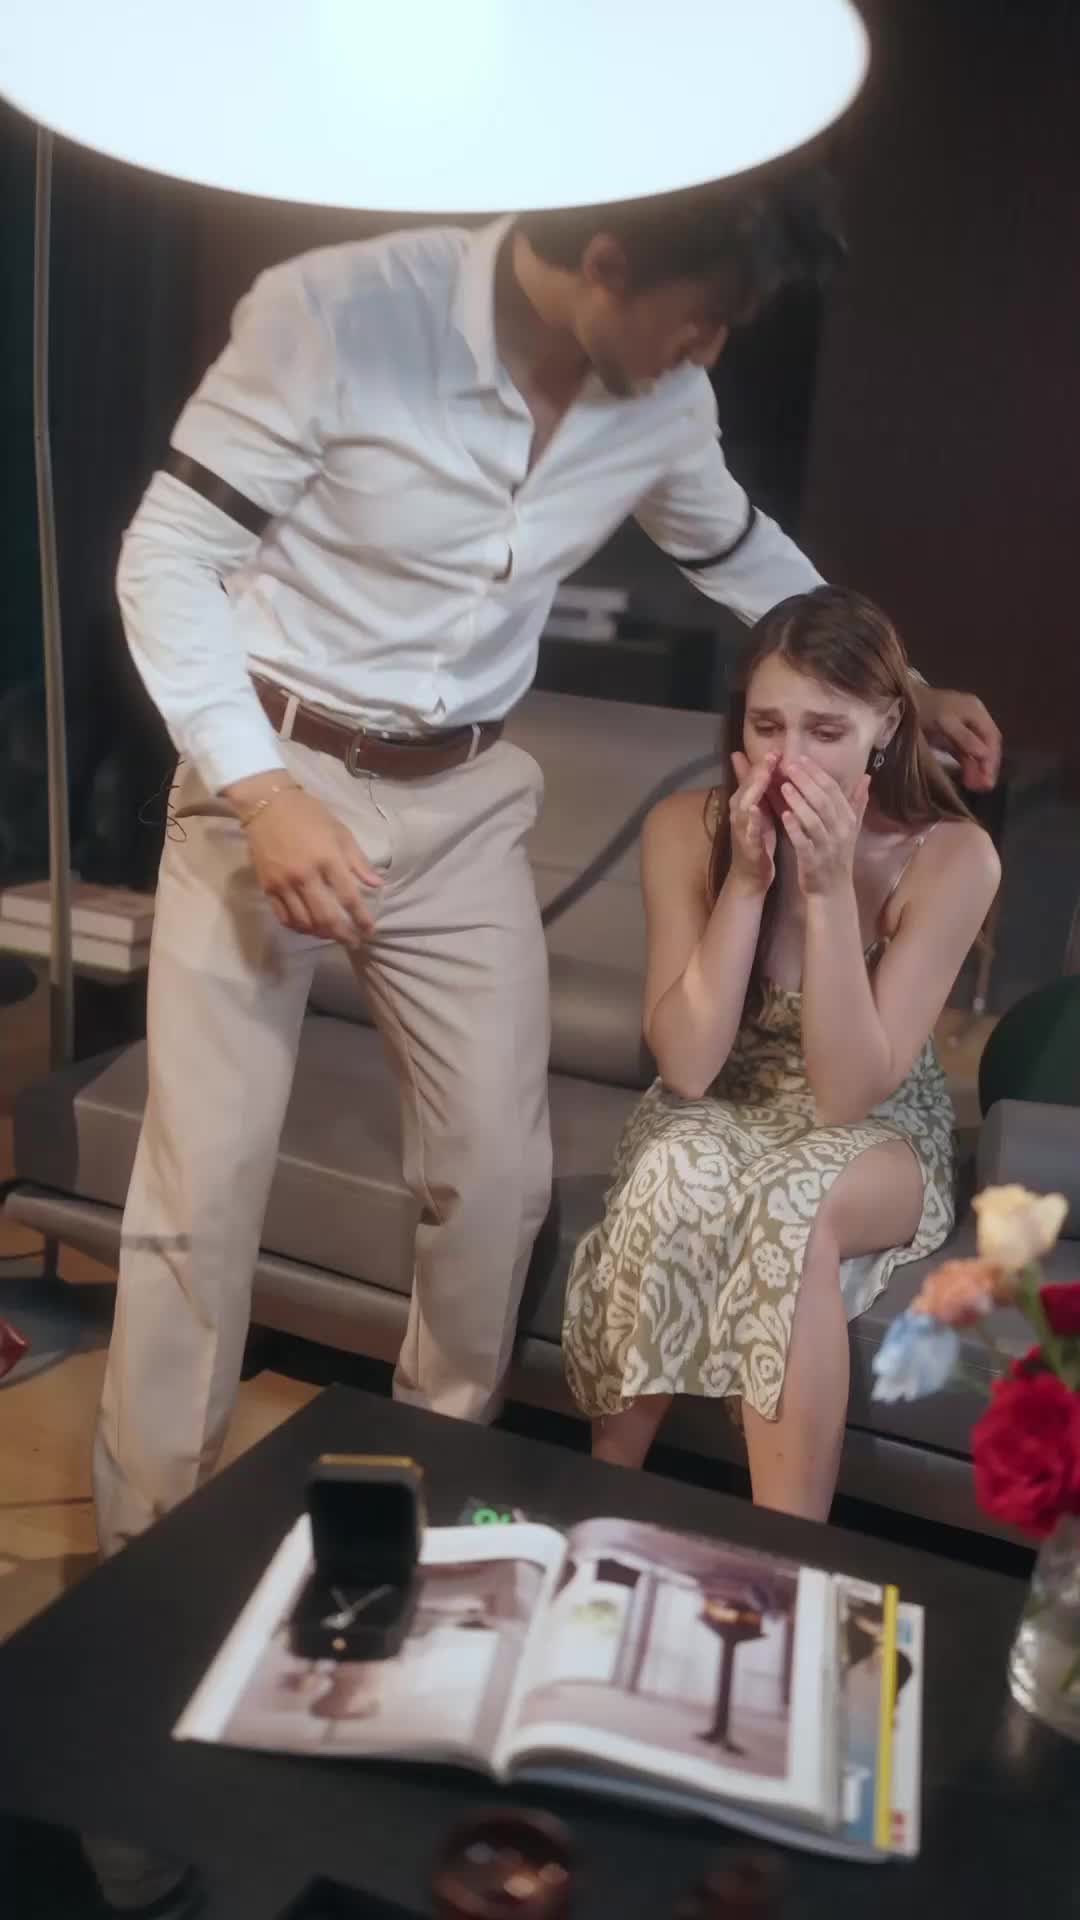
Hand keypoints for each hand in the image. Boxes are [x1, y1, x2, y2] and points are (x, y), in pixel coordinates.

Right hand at [227, 778, 382, 944]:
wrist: (266, 803)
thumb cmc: (308, 814)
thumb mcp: (340, 831)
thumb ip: (358, 860)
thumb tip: (376, 885)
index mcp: (328, 858)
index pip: (349, 897)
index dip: (362, 918)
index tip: (370, 930)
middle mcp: (306, 875)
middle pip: (327, 917)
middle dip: (344, 935)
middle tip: (354, 942)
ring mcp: (284, 883)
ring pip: (304, 922)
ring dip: (321, 934)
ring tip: (332, 935)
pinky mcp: (267, 887)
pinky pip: (284, 917)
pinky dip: (298, 927)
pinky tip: (308, 927)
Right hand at [728, 751, 777, 893]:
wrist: (750, 875)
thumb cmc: (758, 840)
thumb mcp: (759, 810)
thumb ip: (759, 788)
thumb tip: (757, 764)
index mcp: (744, 802)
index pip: (753, 778)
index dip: (764, 763)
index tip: (778, 748)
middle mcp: (739, 812)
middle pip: (748, 787)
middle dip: (759, 771)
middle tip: (772, 755)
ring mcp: (741, 828)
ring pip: (745, 804)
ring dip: (754, 789)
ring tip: (765, 775)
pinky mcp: (746, 845)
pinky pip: (748, 830)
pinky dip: (752, 820)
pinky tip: (757, 810)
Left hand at [779, 759, 868, 897]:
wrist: (832, 890)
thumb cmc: (837, 855)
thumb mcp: (850, 828)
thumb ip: (856, 802)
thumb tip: (866, 777)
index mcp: (847, 820)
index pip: (834, 790)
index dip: (817, 773)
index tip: (801, 758)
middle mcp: (840, 831)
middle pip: (823, 801)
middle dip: (806, 781)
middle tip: (789, 765)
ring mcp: (827, 846)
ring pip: (814, 820)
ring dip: (799, 802)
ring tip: (784, 786)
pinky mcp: (813, 861)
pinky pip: (804, 842)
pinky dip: (795, 828)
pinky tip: (784, 815)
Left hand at [913, 685, 1000, 791]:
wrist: (900, 702)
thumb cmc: (924, 709)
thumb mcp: (944, 721)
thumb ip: (965, 737)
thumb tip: (985, 754)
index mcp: (976, 711)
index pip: (992, 737)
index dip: (992, 758)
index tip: (988, 778)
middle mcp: (974, 718)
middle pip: (986, 745)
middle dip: (986, 766)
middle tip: (983, 787)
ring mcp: (963, 728)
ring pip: (976, 751)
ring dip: (977, 769)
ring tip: (975, 787)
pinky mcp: (952, 737)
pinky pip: (964, 753)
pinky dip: (967, 766)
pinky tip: (967, 779)